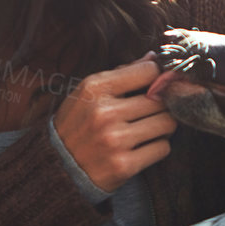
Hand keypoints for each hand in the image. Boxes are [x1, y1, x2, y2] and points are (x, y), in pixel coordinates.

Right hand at [53, 56, 175, 192]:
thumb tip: (154, 58)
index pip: (148, 71)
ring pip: (167, 123)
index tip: (154, 86)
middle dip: (161, 105)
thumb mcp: (88, 92)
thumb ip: (121, 74)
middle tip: (151, 112)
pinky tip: (142, 148)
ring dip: (162, 127)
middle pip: (161, 99)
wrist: (57, 167)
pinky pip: (163, 148)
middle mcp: (104, 113)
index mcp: (94, 88)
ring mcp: (114, 140)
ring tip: (148, 129)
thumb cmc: (78, 124)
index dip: (156, 78)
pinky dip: (157, 147)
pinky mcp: (124, 165)